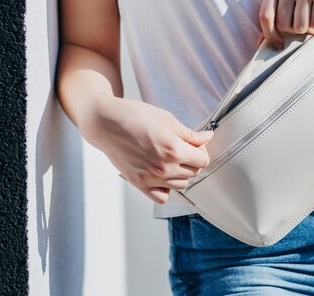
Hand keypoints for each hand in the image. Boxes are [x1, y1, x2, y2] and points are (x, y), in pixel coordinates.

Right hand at [81, 95, 213, 203]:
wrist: (106, 123)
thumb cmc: (134, 116)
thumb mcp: (167, 119)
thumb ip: (190, 133)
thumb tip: (207, 137)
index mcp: (173, 149)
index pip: (203, 160)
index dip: (202, 151)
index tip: (197, 145)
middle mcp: (163, 167)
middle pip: (194, 173)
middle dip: (192, 160)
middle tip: (182, 148)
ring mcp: (151, 178)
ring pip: (181, 185)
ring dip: (181, 173)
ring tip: (170, 158)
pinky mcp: (139, 184)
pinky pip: (162, 196)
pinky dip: (166, 188)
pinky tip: (162, 174)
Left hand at [257, 0, 313, 48]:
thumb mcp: (292, 0)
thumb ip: (274, 19)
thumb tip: (259, 44)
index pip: (265, 15)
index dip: (270, 34)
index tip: (279, 44)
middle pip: (282, 24)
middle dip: (294, 30)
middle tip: (304, 21)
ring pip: (298, 27)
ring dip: (308, 29)